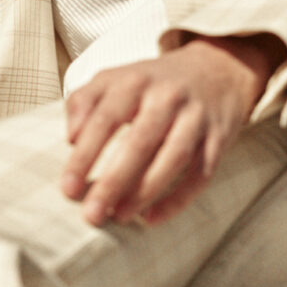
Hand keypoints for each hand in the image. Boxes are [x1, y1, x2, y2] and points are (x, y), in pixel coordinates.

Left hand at [60, 35, 281, 226]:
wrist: (219, 68)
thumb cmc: (154, 82)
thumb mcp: (117, 78)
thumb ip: (85, 100)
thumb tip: (71, 137)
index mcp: (136, 81)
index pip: (106, 119)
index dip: (85, 156)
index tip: (67, 188)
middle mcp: (168, 97)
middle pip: (140, 142)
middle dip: (114, 181)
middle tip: (91, 214)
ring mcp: (196, 118)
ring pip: (174, 158)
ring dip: (146, 191)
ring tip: (120, 216)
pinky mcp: (219, 138)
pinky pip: (201, 174)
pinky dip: (179, 199)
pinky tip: (153, 218)